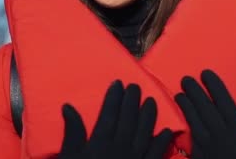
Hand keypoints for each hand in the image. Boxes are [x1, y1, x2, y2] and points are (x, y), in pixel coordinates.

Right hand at [58, 80, 172, 158]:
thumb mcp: (67, 158)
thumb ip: (72, 133)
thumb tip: (69, 107)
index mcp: (98, 145)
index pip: (108, 116)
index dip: (113, 99)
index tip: (118, 84)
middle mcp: (118, 151)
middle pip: (127, 121)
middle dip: (132, 102)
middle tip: (136, 86)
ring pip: (144, 135)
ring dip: (149, 117)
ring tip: (152, 100)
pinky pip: (155, 157)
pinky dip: (162, 143)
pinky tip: (168, 131)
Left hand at [175, 70, 235, 158]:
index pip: (224, 102)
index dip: (214, 86)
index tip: (205, 73)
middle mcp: (223, 137)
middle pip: (206, 109)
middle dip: (195, 92)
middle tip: (186, 78)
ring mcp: (211, 150)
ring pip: (195, 123)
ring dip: (186, 107)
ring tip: (179, 94)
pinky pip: (192, 142)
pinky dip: (186, 129)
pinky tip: (180, 121)